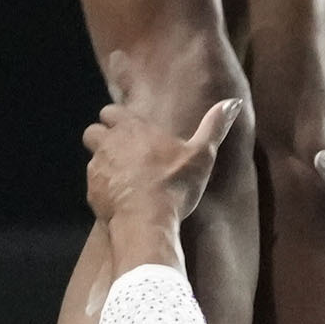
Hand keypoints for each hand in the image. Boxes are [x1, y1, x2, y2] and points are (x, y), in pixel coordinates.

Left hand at [82, 98, 239, 229]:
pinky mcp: (92, 192)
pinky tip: (122, 198)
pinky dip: (104, 188)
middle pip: (93, 131)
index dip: (117, 119)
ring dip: (104, 163)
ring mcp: (97, 168)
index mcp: (132, 128)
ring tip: (125, 177)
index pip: (110, 111)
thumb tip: (233, 102)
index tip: (130, 129)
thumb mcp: (202, 154)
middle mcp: (109, 143)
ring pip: (92, 158)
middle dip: (103, 137)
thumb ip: (215, 125)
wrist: (147, 221)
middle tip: (123, 151)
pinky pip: (94, 184)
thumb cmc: (174, 184)